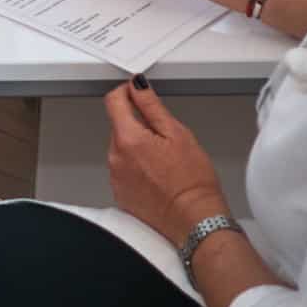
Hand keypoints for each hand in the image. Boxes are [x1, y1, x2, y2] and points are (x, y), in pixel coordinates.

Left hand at [105, 80, 229, 243]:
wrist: (194, 220)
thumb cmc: (192, 182)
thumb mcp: (177, 134)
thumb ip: (152, 106)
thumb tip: (137, 87)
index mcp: (128, 139)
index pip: (113, 101)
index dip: (126, 92)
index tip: (137, 93)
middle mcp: (115, 158)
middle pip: (119, 126)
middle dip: (138, 126)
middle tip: (165, 139)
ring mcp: (115, 177)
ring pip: (122, 148)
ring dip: (138, 148)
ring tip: (164, 162)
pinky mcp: (120, 193)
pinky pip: (124, 170)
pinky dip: (136, 168)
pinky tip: (158, 176)